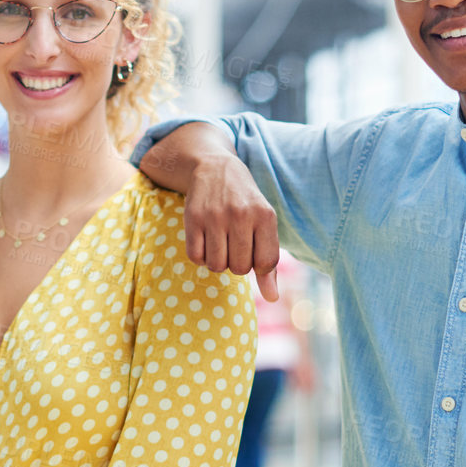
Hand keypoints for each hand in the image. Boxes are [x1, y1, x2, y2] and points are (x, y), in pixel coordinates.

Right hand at [139, 122, 279, 299]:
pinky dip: (201, 256)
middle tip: (234, 245)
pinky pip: (196, 257)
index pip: (266, 264)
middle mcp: (241, 214)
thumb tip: (273, 299)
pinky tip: (205, 241)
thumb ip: (268, 262)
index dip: (258, 265)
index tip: (253, 250)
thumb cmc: (245, 202)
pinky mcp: (192, 218)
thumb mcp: (263, 225)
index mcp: (265, 216)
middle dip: (237, 263)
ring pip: (217, 266)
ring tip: (220, 243)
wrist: (215, 167)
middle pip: (240, 268)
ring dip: (218, 261)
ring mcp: (215, 216)